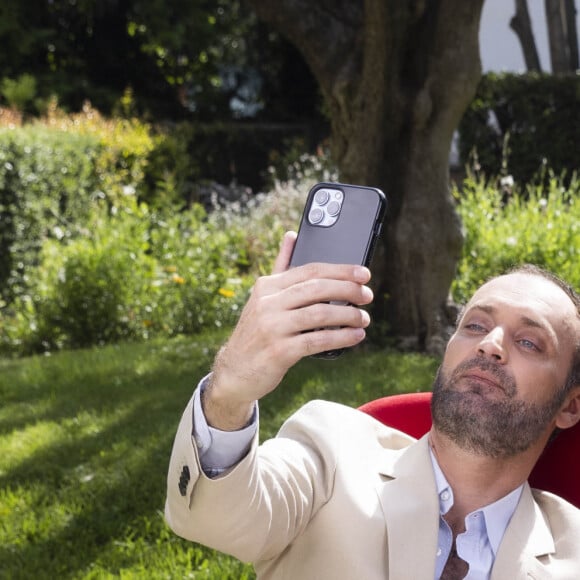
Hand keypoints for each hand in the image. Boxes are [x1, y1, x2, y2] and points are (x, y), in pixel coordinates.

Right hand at [203, 231, 373, 429]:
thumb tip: (292, 235)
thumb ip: (280, 268)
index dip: (340, 270)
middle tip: (367, 295)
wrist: (236, 371)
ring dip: (348, 315)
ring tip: (364, 318)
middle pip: (316, 289)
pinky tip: (355, 336)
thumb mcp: (263, 298)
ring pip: (319, 314)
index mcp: (267, 286)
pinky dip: (340, 338)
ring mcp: (272, 327)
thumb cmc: (256, 332)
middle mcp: (267, 303)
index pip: (309, 270)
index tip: (363, 273)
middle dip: (348, 290)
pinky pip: (317, 341)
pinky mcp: (279, 351)